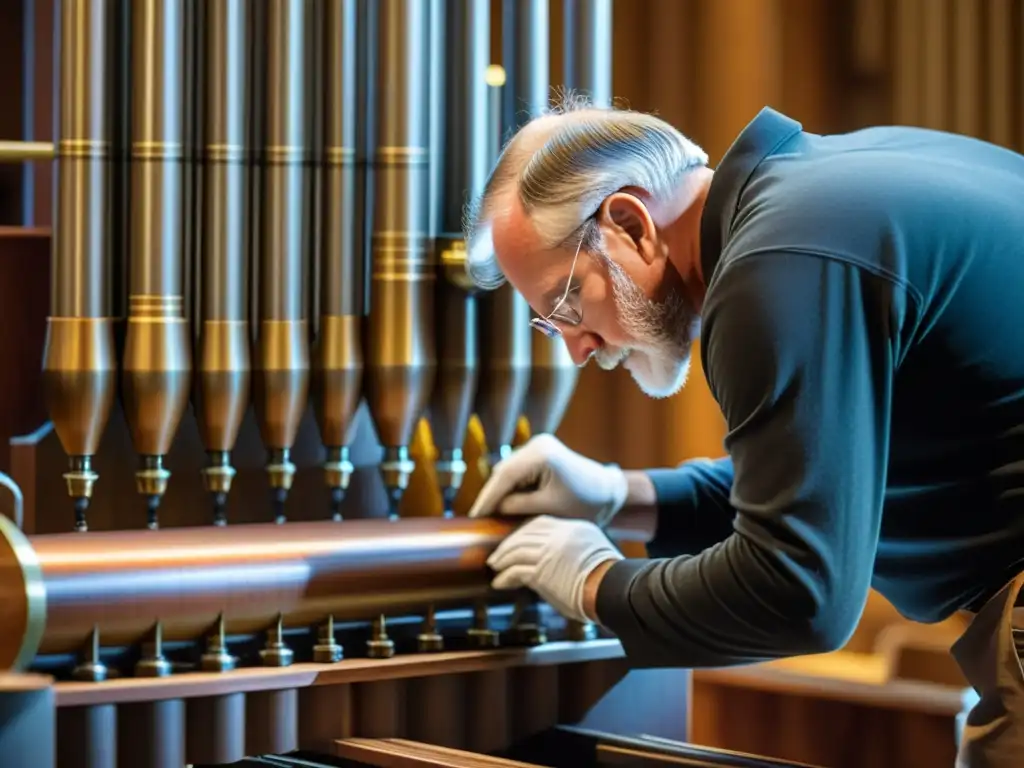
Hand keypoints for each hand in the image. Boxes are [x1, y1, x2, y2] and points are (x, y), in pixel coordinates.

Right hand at [468, 434, 627, 525]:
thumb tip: (492, 511)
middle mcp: (538, 443)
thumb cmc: (584, 503)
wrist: (607, 492)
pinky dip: (511, 486)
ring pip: (508, 470)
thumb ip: (516, 507)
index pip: (505, 476)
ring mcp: (539, 445)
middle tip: (479, 519)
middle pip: (504, 471)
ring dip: (500, 491)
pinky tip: (505, 504)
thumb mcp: (548, 509)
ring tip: (489, 514)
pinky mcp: (540, 452)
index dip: (487, 498)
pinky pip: (518, 470)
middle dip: (492, 495)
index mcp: (542, 454)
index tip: (475, 517)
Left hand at [486, 515, 623, 622]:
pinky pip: (515, 571)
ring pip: (516, 551)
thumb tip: (557, 559)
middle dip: (508, 544)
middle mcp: (560, 536)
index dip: (523, 531)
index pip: (539, 523)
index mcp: (573, 528)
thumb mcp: (593, 552)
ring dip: (502, 560)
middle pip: (524, 534)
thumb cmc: (608, 579)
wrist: (613, 591)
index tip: (515, 540)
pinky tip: (500, 583)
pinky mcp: (542, 571)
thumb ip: (573, 549)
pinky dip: (505, 578)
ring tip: (495, 567)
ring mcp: (549, 552)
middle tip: (498, 554)